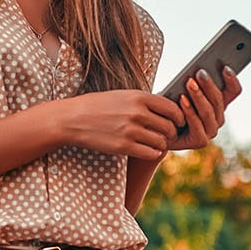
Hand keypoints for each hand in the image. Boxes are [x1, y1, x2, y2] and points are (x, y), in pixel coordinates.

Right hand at [47, 89, 183, 158]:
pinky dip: (153, 153)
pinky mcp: (123, 146)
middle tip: (164, 135)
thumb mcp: (122, 96)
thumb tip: (170, 110)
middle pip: (170, 127)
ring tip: (153, 142)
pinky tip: (146, 150)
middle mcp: (137, 113)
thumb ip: (145, 102)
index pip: (173, 108)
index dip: (178, 117)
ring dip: (161, 144)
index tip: (175, 122)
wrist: (71, 119)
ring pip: (162, 141)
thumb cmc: (98, 107)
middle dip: (170, 133)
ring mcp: (130, 130)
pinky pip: (151, 153)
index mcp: (139, 97)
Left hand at [167, 66, 243, 150]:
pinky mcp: (200, 141)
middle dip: (209, 85)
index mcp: (219, 104)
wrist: (153, 129)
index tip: (225, 67)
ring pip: (208, 112)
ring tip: (189, 82)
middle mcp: (218, 118)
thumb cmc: (167, 105)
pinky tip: (182, 99)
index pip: (233, 91)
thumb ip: (192, 83)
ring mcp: (210, 131)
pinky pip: (197, 125)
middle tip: (200, 72)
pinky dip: (189, 111)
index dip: (232, 80)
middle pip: (219, 100)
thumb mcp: (180, 90)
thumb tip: (199, 70)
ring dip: (198, 96)